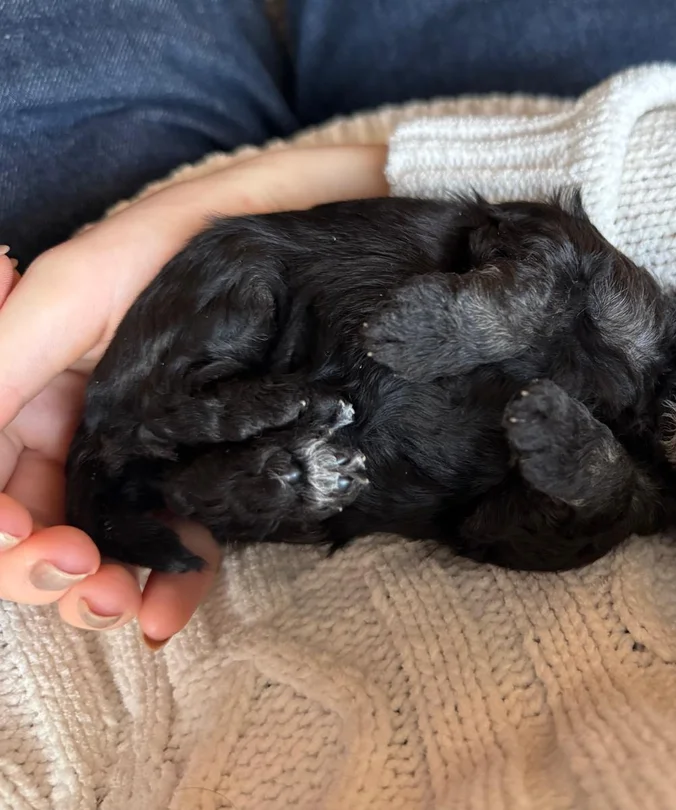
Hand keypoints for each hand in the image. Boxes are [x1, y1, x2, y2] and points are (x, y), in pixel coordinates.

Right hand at [0, 145, 388, 643]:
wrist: (291, 234)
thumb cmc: (180, 245)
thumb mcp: (77, 289)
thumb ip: (3, 360)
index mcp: (26, 387)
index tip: (17, 536)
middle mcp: (74, 429)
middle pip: (31, 527)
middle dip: (42, 568)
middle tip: (85, 575)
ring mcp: (139, 456)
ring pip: (96, 547)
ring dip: (97, 589)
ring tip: (124, 605)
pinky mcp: (201, 471)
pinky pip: (174, 537)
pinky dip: (166, 582)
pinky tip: (167, 615)